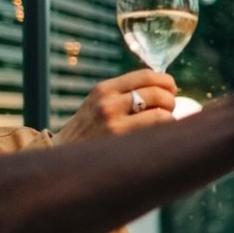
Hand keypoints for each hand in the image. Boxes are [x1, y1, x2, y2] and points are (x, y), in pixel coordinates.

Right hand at [56, 69, 178, 143]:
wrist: (62, 157)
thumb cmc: (87, 131)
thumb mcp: (98, 104)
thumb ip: (123, 94)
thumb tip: (163, 86)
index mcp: (104, 89)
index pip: (146, 75)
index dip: (165, 81)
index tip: (171, 89)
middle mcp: (108, 103)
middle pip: (157, 93)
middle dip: (170, 100)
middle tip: (169, 109)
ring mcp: (114, 124)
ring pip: (161, 114)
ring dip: (170, 118)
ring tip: (164, 124)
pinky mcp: (121, 143)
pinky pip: (156, 132)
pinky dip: (165, 132)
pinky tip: (159, 137)